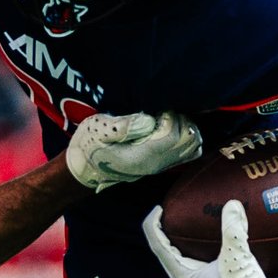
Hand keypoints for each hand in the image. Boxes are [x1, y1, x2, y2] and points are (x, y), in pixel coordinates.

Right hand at [66, 111, 202, 189]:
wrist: (84, 168)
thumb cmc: (89, 146)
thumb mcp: (98, 131)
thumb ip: (122, 126)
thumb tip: (148, 120)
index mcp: (143, 157)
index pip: (174, 136)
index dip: (170, 117)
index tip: (155, 110)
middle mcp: (157, 164)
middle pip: (190, 141)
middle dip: (182, 120)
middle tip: (163, 112)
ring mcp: (161, 166)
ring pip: (193, 147)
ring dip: (186, 128)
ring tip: (167, 118)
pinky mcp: (161, 164)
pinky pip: (187, 153)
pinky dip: (186, 137)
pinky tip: (169, 127)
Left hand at [142, 200, 276, 277]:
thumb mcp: (240, 260)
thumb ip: (234, 231)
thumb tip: (231, 204)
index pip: (158, 247)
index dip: (153, 225)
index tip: (158, 208)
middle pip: (163, 254)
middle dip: (162, 232)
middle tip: (169, 213)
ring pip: (176, 262)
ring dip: (175, 244)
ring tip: (182, 226)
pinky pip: (188, 267)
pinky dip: (189, 252)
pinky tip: (202, 245)